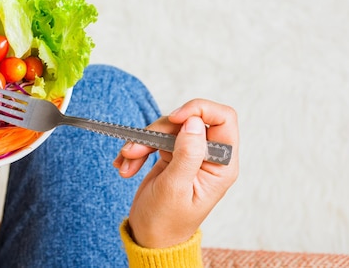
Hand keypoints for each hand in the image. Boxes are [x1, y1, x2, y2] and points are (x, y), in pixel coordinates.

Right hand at [113, 99, 238, 247]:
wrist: (150, 237)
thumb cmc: (166, 221)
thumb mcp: (175, 188)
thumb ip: (187, 154)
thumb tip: (193, 122)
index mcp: (221, 164)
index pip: (223, 118)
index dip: (199, 110)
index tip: (174, 118)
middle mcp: (208, 156)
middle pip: (188, 120)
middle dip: (159, 131)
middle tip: (138, 148)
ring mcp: (188, 154)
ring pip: (167, 127)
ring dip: (142, 141)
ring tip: (127, 163)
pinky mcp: (171, 155)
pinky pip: (153, 139)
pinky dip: (137, 149)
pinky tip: (126, 166)